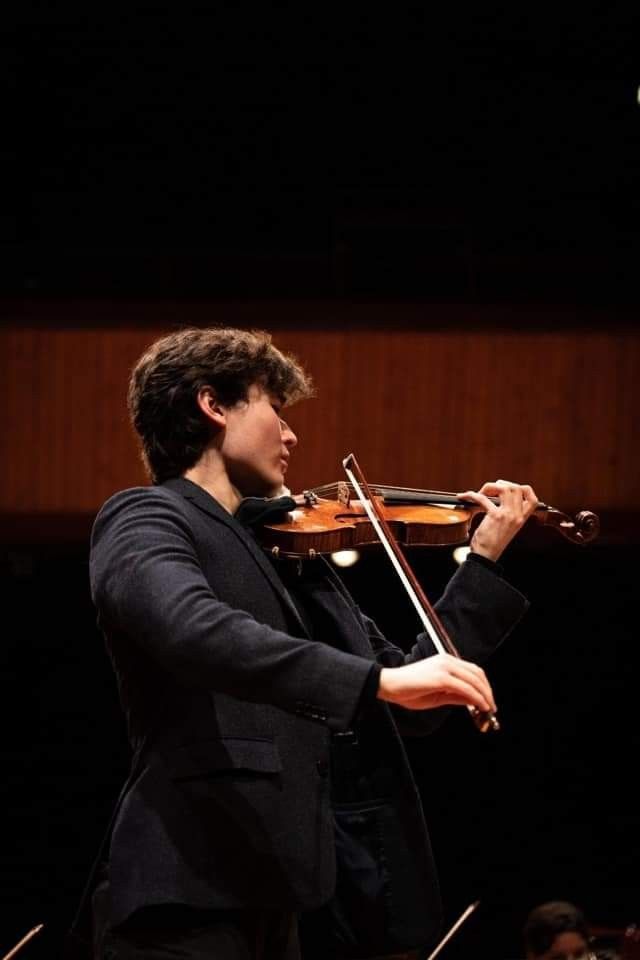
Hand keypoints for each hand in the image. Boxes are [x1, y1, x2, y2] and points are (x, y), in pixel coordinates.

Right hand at [377, 653, 495, 712]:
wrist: (389, 685)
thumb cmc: (408, 690)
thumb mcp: (437, 695)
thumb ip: (455, 695)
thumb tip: (473, 701)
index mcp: (445, 661)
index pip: (473, 670)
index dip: (484, 685)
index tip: (489, 700)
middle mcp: (447, 660)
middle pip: (477, 673)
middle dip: (488, 691)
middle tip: (492, 707)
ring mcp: (444, 667)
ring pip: (474, 680)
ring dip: (485, 695)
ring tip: (489, 709)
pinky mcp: (441, 677)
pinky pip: (465, 688)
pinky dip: (476, 698)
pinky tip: (481, 707)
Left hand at [457, 479, 538, 561]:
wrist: (486, 556)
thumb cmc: (493, 542)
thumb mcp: (507, 527)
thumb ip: (508, 513)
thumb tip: (498, 497)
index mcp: (522, 519)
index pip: (533, 499)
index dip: (523, 489)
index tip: (508, 489)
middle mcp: (517, 516)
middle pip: (516, 488)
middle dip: (502, 484)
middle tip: (490, 490)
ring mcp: (507, 515)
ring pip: (504, 489)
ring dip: (490, 487)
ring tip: (481, 493)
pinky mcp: (495, 517)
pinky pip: (483, 498)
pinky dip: (472, 495)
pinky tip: (466, 496)